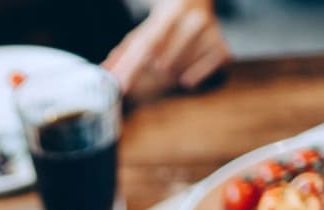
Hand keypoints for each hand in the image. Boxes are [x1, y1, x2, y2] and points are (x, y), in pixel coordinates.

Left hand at [104, 0, 230, 96]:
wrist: (196, 1)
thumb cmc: (164, 24)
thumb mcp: (143, 32)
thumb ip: (122, 53)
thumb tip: (101, 72)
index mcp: (169, 14)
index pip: (147, 45)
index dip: (132, 68)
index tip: (120, 88)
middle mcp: (192, 20)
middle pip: (163, 66)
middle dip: (156, 70)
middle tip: (160, 59)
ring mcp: (210, 33)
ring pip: (179, 74)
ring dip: (172, 73)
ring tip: (177, 55)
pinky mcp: (222, 48)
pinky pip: (200, 78)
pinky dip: (192, 77)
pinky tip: (191, 64)